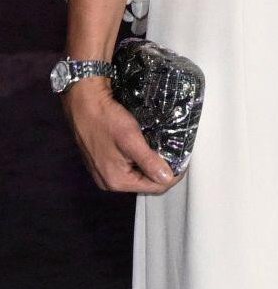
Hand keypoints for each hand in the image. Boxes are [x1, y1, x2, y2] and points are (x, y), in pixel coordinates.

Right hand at [62, 77, 178, 194]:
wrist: (82, 101)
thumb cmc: (105, 118)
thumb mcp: (131, 139)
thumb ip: (149, 161)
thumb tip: (167, 177)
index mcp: (116, 181)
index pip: (154, 187)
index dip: (172, 176)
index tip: (184, 162)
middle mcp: (108, 182)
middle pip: (145, 183)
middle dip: (161, 171)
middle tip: (175, 155)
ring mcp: (103, 172)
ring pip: (136, 175)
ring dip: (150, 165)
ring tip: (163, 151)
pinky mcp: (102, 162)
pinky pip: (127, 167)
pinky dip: (138, 161)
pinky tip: (146, 149)